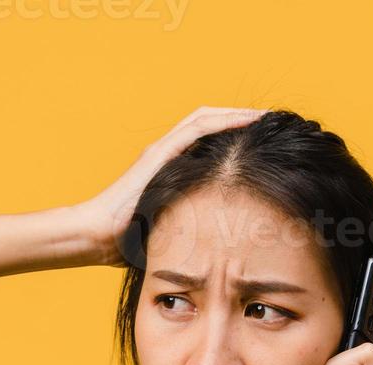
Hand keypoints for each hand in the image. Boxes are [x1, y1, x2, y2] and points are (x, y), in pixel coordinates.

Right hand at [72, 106, 267, 267]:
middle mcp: (168, 152)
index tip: (266, 139)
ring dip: (237, 114)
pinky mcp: (158, 155)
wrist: (98, 237)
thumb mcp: (175, 228)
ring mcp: (162, 151)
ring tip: (266, 116)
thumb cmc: (131, 241)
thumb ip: (196, 223)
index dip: (237, 133)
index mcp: (172, 167)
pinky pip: (196, 130)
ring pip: (206, 118)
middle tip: (273, 121)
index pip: (210, 140)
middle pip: (211, 122)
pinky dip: (224, 121)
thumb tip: (229, 243)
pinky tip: (248, 121)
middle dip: (242, 118)